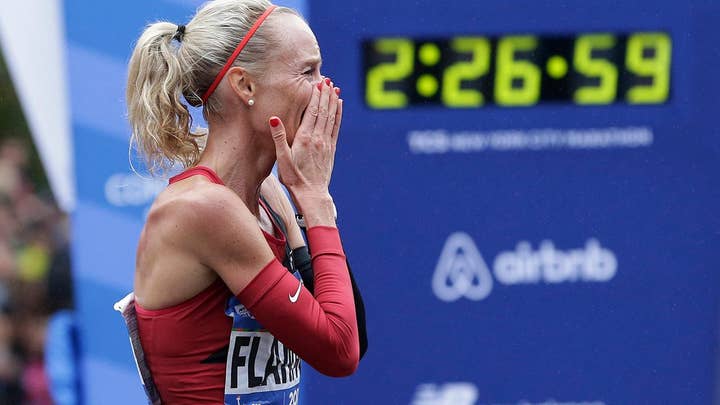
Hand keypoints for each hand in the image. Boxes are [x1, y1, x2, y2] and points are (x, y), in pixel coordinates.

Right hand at [269, 78, 342, 209]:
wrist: (312, 194)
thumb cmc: (294, 179)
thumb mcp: (282, 159)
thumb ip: (279, 137)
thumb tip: (274, 118)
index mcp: (305, 139)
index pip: (312, 112)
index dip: (316, 97)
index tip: (318, 84)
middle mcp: (318, 139)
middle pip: (323, 111)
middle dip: (326, 95)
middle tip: (328, 80)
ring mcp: (326, 143)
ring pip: (331, 117)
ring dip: (333, 102)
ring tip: (334, 88)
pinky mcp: (331, 149)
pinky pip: (336, 127)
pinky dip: (338, 115)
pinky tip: (339, 106)